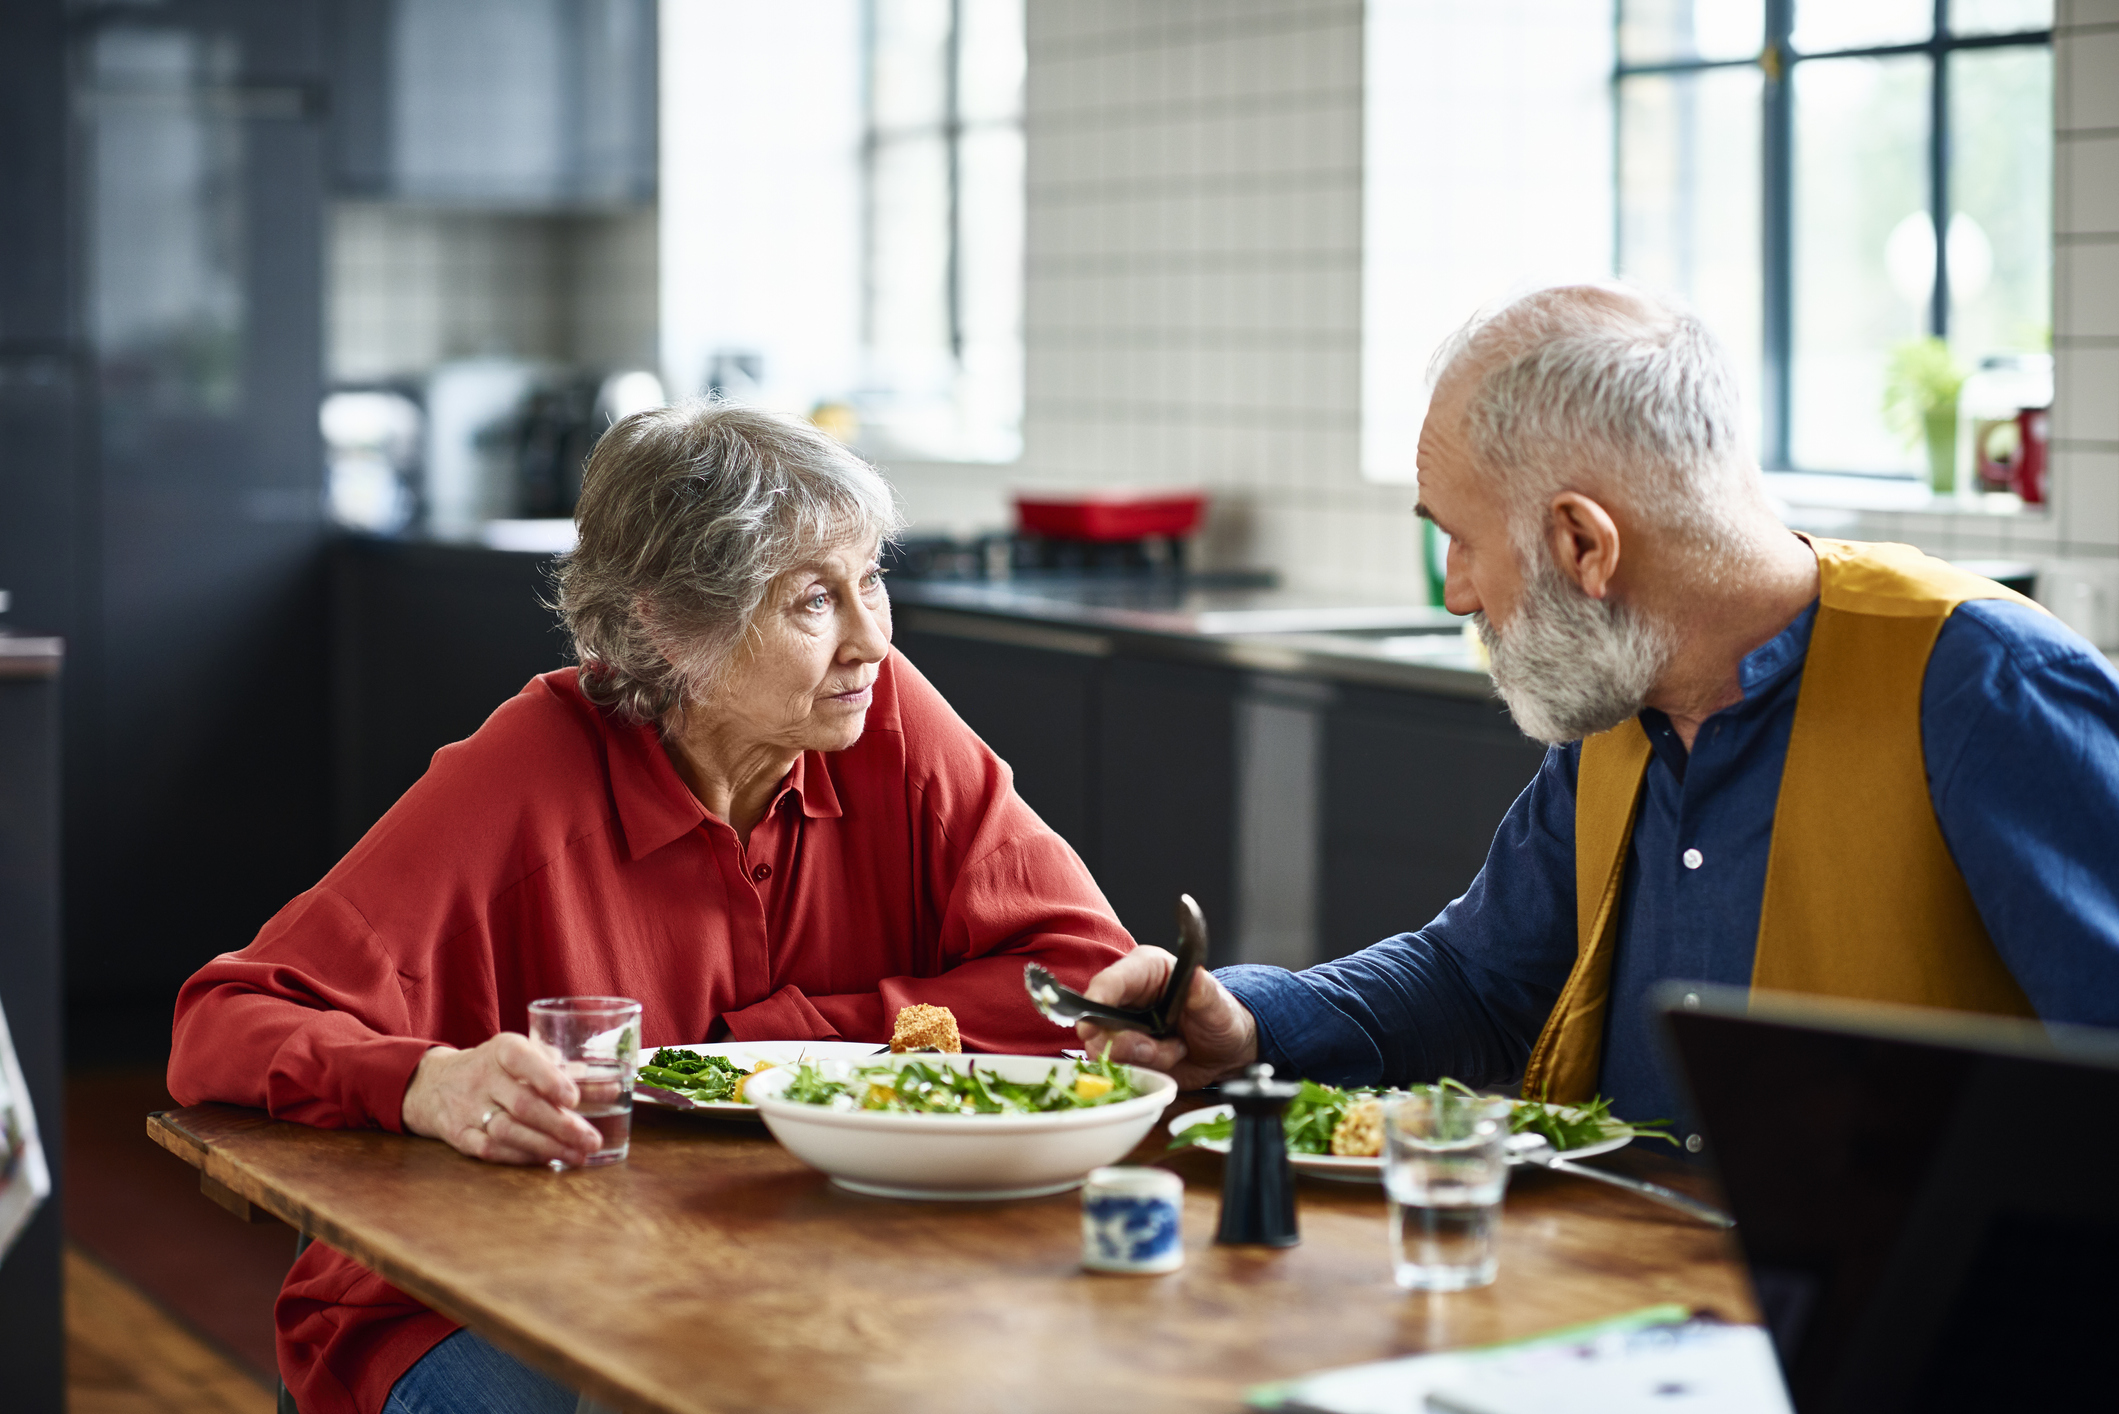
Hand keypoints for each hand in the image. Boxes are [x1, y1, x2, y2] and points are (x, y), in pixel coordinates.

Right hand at [400, 1033, 600, 1165]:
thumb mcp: (526, 1058)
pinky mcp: (458, 1135)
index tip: (574, 1099)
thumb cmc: (496, 1068)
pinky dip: (520, 1157)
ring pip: (508, 1132)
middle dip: (561, 1125)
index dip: (549, 1079)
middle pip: (523, 1104)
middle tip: (592, 1140)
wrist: (434, 1084)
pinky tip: (546, 1161)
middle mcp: (482, 1077)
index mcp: (502, 1050)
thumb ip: (567, 1071)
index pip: (523, 1060)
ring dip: (546, 1147)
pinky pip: (490, 1150)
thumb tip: (617, 1087)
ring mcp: (467, 1108)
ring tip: (578, 1156)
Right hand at [1076, 946, 1258, 1089]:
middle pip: (1096, 1020)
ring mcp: (1123, 1027)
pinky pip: (1120, 1067)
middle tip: (1154, 1048)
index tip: (1090, 1026)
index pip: (1110, 982)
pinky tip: (1168, 1060)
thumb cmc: (1221, 1017)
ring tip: (1174, 1050)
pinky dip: (1143, 1069)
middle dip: (1123, 1041)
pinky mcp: (1125, 1053)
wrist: (1227, 1051)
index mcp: (1145, 970)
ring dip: (1142, 1057)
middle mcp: (1127, 997)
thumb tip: (1195, 975)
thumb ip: (1204, 992)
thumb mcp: (1217, 1004)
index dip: (1097, 1001)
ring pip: (1106, 1049)